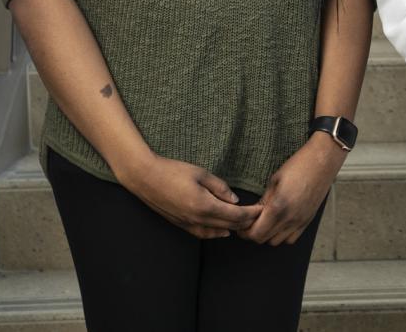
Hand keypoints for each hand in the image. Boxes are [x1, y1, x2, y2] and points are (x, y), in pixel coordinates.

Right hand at [116, 153, 261, 239]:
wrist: (145, 178)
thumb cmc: (173, 171)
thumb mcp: (201, 174)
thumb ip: (220, 188)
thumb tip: (234, 200)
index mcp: (205, 205)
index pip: (235, 216)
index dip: (250, 214)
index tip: (261, 209)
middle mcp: (197, 219)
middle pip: (228, 226)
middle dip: (245, 222)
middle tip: (257, 216)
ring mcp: (187, 224)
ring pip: (216, 233)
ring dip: (231, 228)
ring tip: (243, 223)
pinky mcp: (180, 224)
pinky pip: (202, 233)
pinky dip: (215, 232)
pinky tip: (222, 230)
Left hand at [239, 134, 344, 245]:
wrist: (323, 161)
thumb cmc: (298, 165)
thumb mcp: (275, 180)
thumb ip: (264, 201)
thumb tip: (254, 213)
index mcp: (278, 207)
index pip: (256, 233)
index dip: (244, 232)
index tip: (241, 224)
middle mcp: (290, 219)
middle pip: (264, 240)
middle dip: (253, 233)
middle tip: (250, 222)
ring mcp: (300, 221)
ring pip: (277, 242)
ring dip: (268, 235)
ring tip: (265, 222)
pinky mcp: (308, 220)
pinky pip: (291, 238)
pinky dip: (282, 235)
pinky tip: (280, 223)